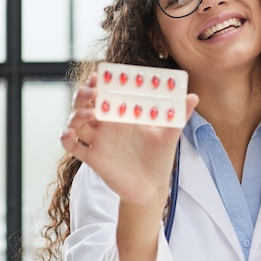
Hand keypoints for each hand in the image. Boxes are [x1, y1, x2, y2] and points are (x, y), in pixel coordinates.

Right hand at [60, 72, 198, 204]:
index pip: (106, 92)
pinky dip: (66, 138)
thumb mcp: (170, 134)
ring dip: (76, 113)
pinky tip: (70, 133)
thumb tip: (194, 97)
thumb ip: (179, 114)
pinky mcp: (93, 157)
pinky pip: (73, 146)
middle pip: (86, 102)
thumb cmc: (159, 157)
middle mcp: (108, 124)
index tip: (99, 74)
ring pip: (76, 120)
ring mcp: (98, 140)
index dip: (99, 81)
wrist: (152, 187)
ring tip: (88, 113)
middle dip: (83, 94)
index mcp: (124, 114)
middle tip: (92, 91)